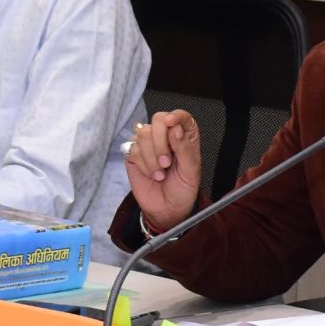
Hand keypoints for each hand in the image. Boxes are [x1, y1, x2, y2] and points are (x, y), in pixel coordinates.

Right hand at [125, 110, 201, 233]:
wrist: (168, 209)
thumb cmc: (183, 190)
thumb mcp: (191, 172)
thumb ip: (184, 148)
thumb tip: (176, 129)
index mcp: (185, 137)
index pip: (180, 116)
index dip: (175, 116)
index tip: (171, 123)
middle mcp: (166, 137)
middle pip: (158, 120)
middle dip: (160, 142)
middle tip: (167, 162)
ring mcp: (149, 145)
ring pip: (143, 134)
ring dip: (151, 157)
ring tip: (160, 173)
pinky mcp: (135, 155)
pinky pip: (133, 150)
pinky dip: (143, 165)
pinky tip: (151, 174)